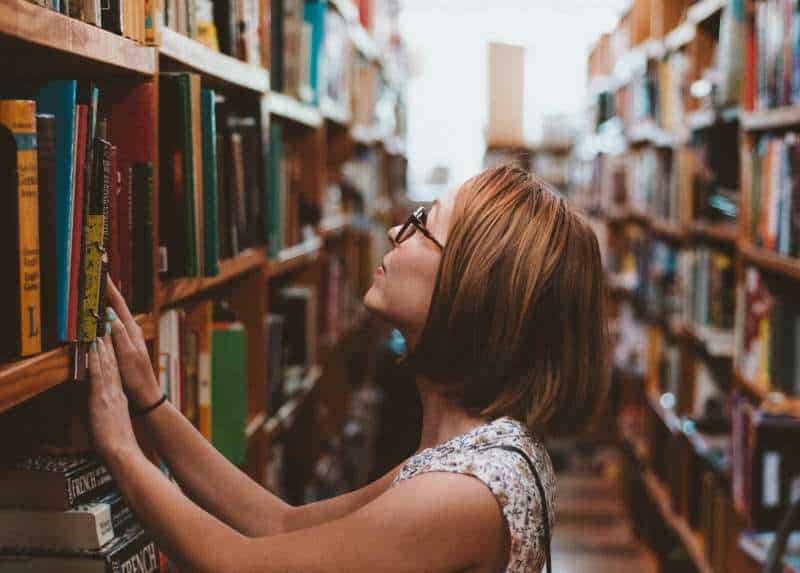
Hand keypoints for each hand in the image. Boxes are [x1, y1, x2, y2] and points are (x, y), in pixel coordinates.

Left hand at [88, 336, 139, 457]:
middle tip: (107, 327)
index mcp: (120, 401)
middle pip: (113, 365)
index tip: (110, 344)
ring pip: (107, 365)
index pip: (115, 375)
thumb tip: (110, 421)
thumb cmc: (119, 447)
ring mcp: (110, 394)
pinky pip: (99, 373)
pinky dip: (97, 358)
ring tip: (101, 330)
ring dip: (103, 346)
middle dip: (109, 346)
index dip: (113, 358)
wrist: (122, 453)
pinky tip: (93, 347)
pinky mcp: (102, 397)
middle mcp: (116, 394)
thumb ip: (112, 420)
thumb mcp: (117, 429)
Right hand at [105, 277, 161, 408]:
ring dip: (105, 303)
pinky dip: (104, 318)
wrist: (145, 395)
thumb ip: (119, 336)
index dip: (110, 289)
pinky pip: (111, 327)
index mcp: (132, 331)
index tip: (102, 275)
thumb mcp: (128, 356)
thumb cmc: (137, 377)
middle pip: (116, 307)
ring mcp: (127, 338)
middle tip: (95, 278)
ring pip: (113, 316)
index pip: (119, 305)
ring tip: (95, 291)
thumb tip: (109, 315)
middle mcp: (131, 331)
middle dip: (106, 292)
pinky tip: (98, 317)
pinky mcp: (123, 346)